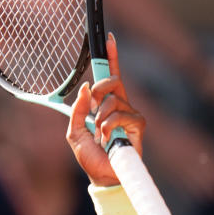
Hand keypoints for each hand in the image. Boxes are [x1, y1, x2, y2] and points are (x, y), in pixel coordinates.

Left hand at [67, 33, 144, 185]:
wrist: (103, 176)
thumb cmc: (90, 156)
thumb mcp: (74, 132)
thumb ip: (77, 110)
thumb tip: (85, 87)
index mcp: (105, 104)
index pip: (110, 76)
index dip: (110, 57)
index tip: (108, 39)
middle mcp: (120, 105)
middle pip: (112, 81)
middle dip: (99, 89)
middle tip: (93, 106)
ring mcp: (131, 113)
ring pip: (112, 100)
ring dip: (100, 118)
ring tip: (101, 135)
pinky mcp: (138, 123)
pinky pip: (120, 114)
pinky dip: (108, 126)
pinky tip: (109, 138)